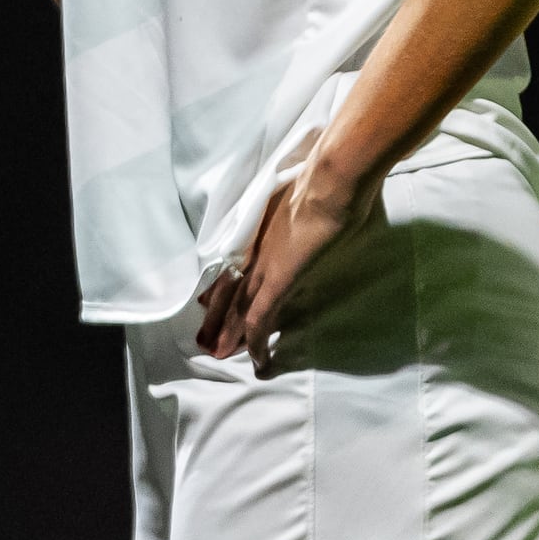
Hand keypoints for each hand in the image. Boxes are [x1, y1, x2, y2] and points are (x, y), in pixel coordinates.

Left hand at [196, 170, 369, 373]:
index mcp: (266, 230)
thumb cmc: (330, 182)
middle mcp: (258, 249)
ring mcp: (265, 265)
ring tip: (219, 354)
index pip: (238, 264)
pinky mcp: (278, 281)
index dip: (224, 284)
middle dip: (219, 315)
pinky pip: (260, 318)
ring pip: (238, 306)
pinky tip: (259, 361)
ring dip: (230, 333)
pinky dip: (258, 342)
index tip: (210, 298)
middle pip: (231, 288)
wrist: (331, 179)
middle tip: (207, 337)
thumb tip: (323, 216)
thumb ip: (309, 213)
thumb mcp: (311, 199)